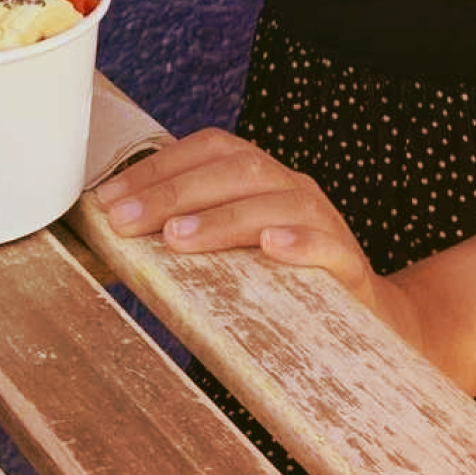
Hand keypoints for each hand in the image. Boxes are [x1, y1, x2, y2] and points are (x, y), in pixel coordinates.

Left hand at [94, 130, 431, 359]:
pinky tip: (270, 249)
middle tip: (124, 222)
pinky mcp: (349, 265)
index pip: (208, 149)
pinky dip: (299, 243)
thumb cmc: (280, 286)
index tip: (108, 199)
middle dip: (173, 192)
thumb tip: (113, 238)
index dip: (158, 167)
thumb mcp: (233, 252)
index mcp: (261, 177)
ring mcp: (324, 222)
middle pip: (236, 170)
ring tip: (176, 239)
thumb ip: (189, 236)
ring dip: (222, 218)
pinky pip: (327, 245)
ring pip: (276, 202)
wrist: (366, 325)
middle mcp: (293, 188)